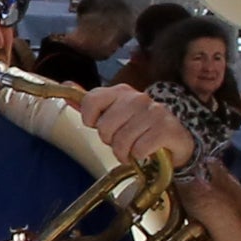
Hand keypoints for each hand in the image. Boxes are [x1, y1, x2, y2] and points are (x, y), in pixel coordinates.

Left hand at [77, 82, 195, 170]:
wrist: (174, 142)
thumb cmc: (138, 130)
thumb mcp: (114, 115)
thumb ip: (92, 104)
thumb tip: (66, 84)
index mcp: (121, 92)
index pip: (91, 100)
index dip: (90, 119)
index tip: (99, 125)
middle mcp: (138, 98)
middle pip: (105, 126)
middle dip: (110, 140)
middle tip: (121, 141)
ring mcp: (154, 112)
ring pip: (122, 140)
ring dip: (124, 152)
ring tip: (132, 150)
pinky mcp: (166, 128)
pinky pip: (139, 149)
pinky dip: (139, 156)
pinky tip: (146, 152)